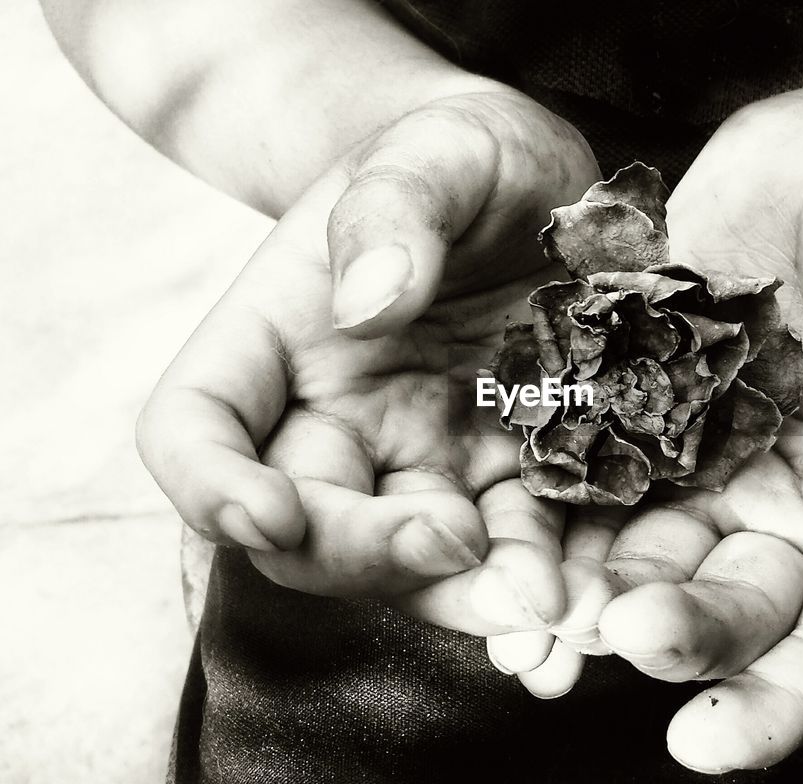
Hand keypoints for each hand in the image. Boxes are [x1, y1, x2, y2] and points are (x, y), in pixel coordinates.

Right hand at [137, 89, 601, 632]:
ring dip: (469, 597)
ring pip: (415, 562)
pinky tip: (591, 593)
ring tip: (544, 609)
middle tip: (458, 545)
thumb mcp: (434, 148)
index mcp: (276, 340)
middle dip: (370, 556)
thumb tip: (368, 303)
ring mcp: (422, 456)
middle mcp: (335, 418)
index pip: (194, 430)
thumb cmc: (462, 155)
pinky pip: (515, 544)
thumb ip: (393, 207)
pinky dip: (548, 576)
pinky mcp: (505, 473)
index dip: (210, 486)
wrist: (534, 183)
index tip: (269, 512)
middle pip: (308, 528)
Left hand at [492, 89, 802, 769]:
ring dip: (589, 591)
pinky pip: (589, 465)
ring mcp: (702, 470)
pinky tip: (509, 521)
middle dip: (671, 637)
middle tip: (619, 637)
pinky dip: (552, 498)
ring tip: (539, 611)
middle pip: (722, 612)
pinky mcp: (640, 410)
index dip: (775, 709)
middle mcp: (782, 524)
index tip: (710, 744)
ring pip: (639, 554)